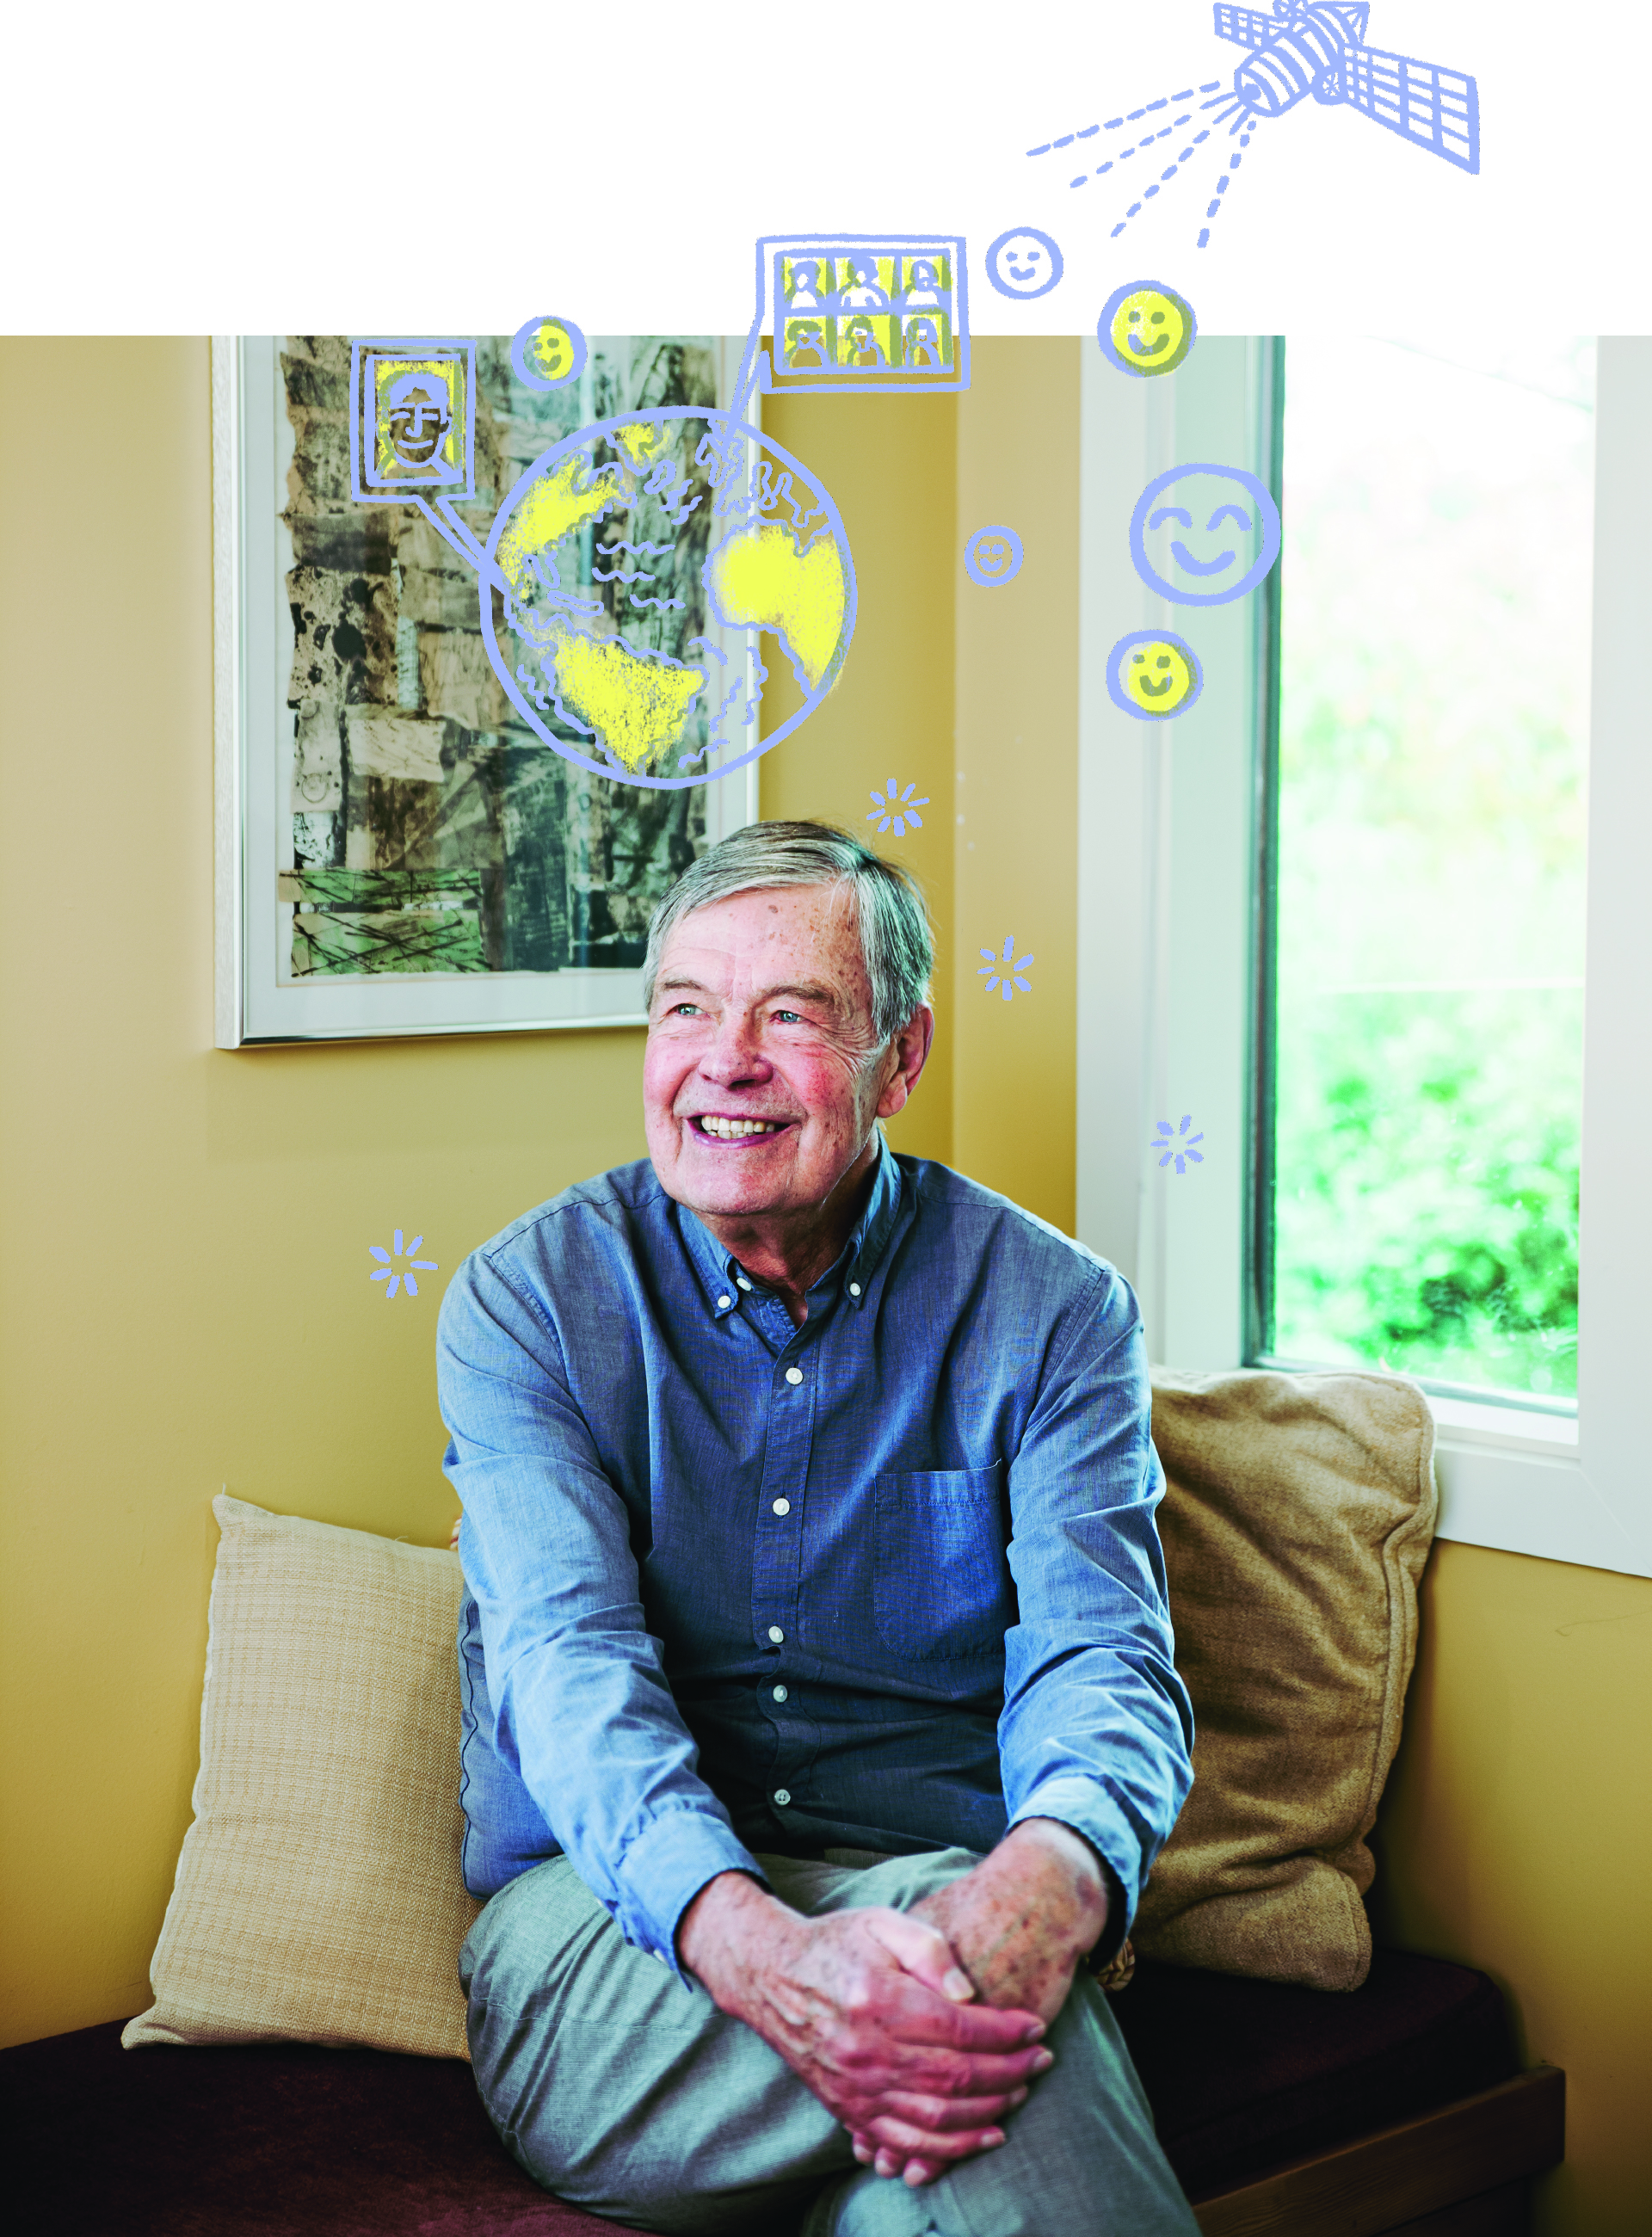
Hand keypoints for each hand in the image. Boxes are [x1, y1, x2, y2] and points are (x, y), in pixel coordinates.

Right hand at [676, 1871, 1052, 2183]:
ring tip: (1020, 2093)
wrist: (772, 1976)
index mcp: (879, 2000)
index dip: (1006, 2032)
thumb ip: (929, 1949)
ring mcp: (855, 2088)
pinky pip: (905, 2143)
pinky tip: (983, 2134)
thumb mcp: (882, 1922)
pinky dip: (949, 2148)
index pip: (959, 2028)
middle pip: (955, 2078)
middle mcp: (867, 2051)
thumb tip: (968, 1994)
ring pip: (936, 2119)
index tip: (1036, 2027)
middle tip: (1041, 2061)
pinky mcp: (848, 2110)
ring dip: (988, 2112)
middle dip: (1009, 2073)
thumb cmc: (837, 1944)